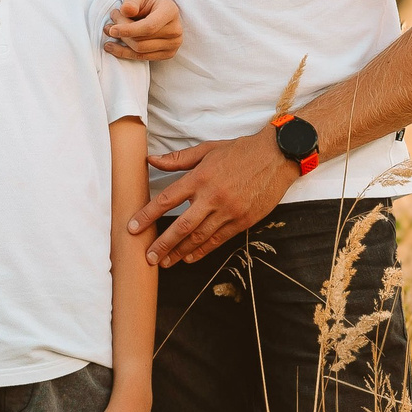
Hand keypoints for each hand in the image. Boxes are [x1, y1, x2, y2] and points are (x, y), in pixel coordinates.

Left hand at [101, 0, 181, 61]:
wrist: (157, 10)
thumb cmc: (146, 1)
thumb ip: (131, 0)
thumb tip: (126, 11)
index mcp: (170, 11)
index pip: (149, 26)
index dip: (129, 30)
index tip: (112, 30)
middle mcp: (176, 30)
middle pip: (142, 40)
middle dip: (122, 34)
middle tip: (109, 25)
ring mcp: (174, 44)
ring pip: (140, 50)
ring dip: (121, 43)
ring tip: (110, 32)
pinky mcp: (168, 54)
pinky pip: (142, 57)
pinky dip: (124, 53)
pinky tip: (113, 46)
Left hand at [135, 130, 298, 267]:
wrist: (277, 156)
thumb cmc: (240, 151)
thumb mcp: (207, 150)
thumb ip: (178, 159)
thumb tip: (151, 160)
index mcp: (200, 177)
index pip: (167, 199)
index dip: (148, 215)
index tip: (133, 228)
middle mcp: (212, 196)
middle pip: (182, 225)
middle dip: (163, 243)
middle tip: (148, 257)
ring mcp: (229, 211)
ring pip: (200, 237)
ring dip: (180, 252)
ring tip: (165, 262)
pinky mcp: (243, 221)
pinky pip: (219, 239)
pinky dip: (203, 250)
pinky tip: (190, 258)